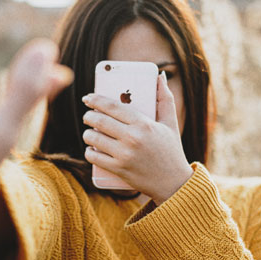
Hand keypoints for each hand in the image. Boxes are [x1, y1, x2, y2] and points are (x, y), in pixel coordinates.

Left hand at [82, 73, 192, 204]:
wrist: (173, 183)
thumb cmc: (171, 150)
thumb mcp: (171, 123)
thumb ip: (165, 98)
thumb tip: (160, 76)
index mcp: (144, 124)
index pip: (113, 106)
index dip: (96, 100)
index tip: (88, 98)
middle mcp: (133, 138)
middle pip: (99, 121)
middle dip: (89, 116)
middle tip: (88, 116)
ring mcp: (124, 155)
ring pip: (93, 138)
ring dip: (87, 133)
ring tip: (90, 132)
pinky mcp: (118, 169)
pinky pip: (93, 157)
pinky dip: (89, 151)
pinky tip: (91, 148)